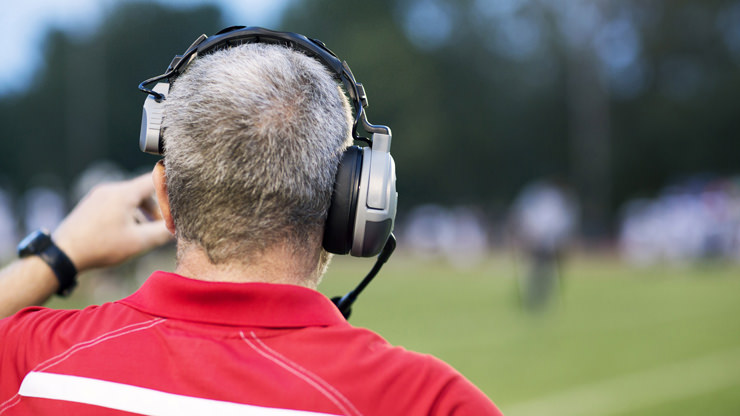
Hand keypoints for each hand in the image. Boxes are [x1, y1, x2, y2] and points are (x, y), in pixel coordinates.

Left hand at [52, 174, 173, 271]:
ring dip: (141, 212)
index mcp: (124, 193)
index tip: (181, 194)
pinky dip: (127, 214)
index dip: (170, 186)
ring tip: (146, 232)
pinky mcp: (91, 205)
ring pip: (128, 198)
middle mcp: (110, 189)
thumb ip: (161, 233)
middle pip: (142, 191)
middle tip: (164, 226)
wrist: (63, 254)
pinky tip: (127, 232)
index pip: (154, 179)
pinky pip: (115, 203)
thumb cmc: (101, 247)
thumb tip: (177, 228)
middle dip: (156, 208)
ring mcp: (98, 196)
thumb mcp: (138, 242)